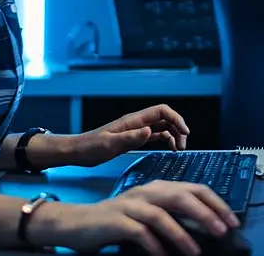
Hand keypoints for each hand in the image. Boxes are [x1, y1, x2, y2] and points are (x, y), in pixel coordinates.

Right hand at [48, 181, 239, 255]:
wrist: (78, 223)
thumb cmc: (118, 221)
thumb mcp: (149, 214)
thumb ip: (173, 215)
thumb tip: (205, 227)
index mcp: (158, 188)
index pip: (194, 188)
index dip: (216, 203)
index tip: (232, 221)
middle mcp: (146, 192)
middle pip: (182, 197)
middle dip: (206, 214)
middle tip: (223, 231)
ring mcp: (130, 204)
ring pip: (162, 216)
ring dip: (182, 235)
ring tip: (195, 252)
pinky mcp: (116, 220)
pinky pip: (140, 233)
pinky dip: (155, 246)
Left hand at [70, 104, 190, 166]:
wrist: (78, 151)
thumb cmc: (90, 148)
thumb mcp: (110, 145)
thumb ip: (130, 138)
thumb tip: (150, 131)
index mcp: (133, 120)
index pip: (161, 111)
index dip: (176, 119)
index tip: (185, 133)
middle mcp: (137, 123)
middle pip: (165, 118)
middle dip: (178, 129)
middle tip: (182, 146)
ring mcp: (136, 130)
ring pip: (163, 127)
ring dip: (174, 135)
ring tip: (178, 149)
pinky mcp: (134, 138)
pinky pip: (156, 135)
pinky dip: (166, 140)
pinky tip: (169, 149)